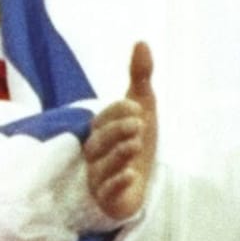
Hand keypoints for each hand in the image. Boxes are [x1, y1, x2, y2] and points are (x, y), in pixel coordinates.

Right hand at [84, 42, 155, 219]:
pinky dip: (117, 183)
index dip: (117, 112)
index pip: (102, 119)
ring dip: (118, 154)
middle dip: (117, 132)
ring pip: (102, 166)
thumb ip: (140, 76)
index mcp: (100, 131)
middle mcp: (96, 153)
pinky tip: (131, 175)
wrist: (141, 183)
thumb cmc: (138, 141)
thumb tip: (141, 41)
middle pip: (99, 142)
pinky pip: (108, 192)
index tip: (137, 106)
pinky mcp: (109, 199)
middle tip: (139, 124)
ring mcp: (100, 177)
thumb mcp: (143, 107)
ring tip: (136, 145)